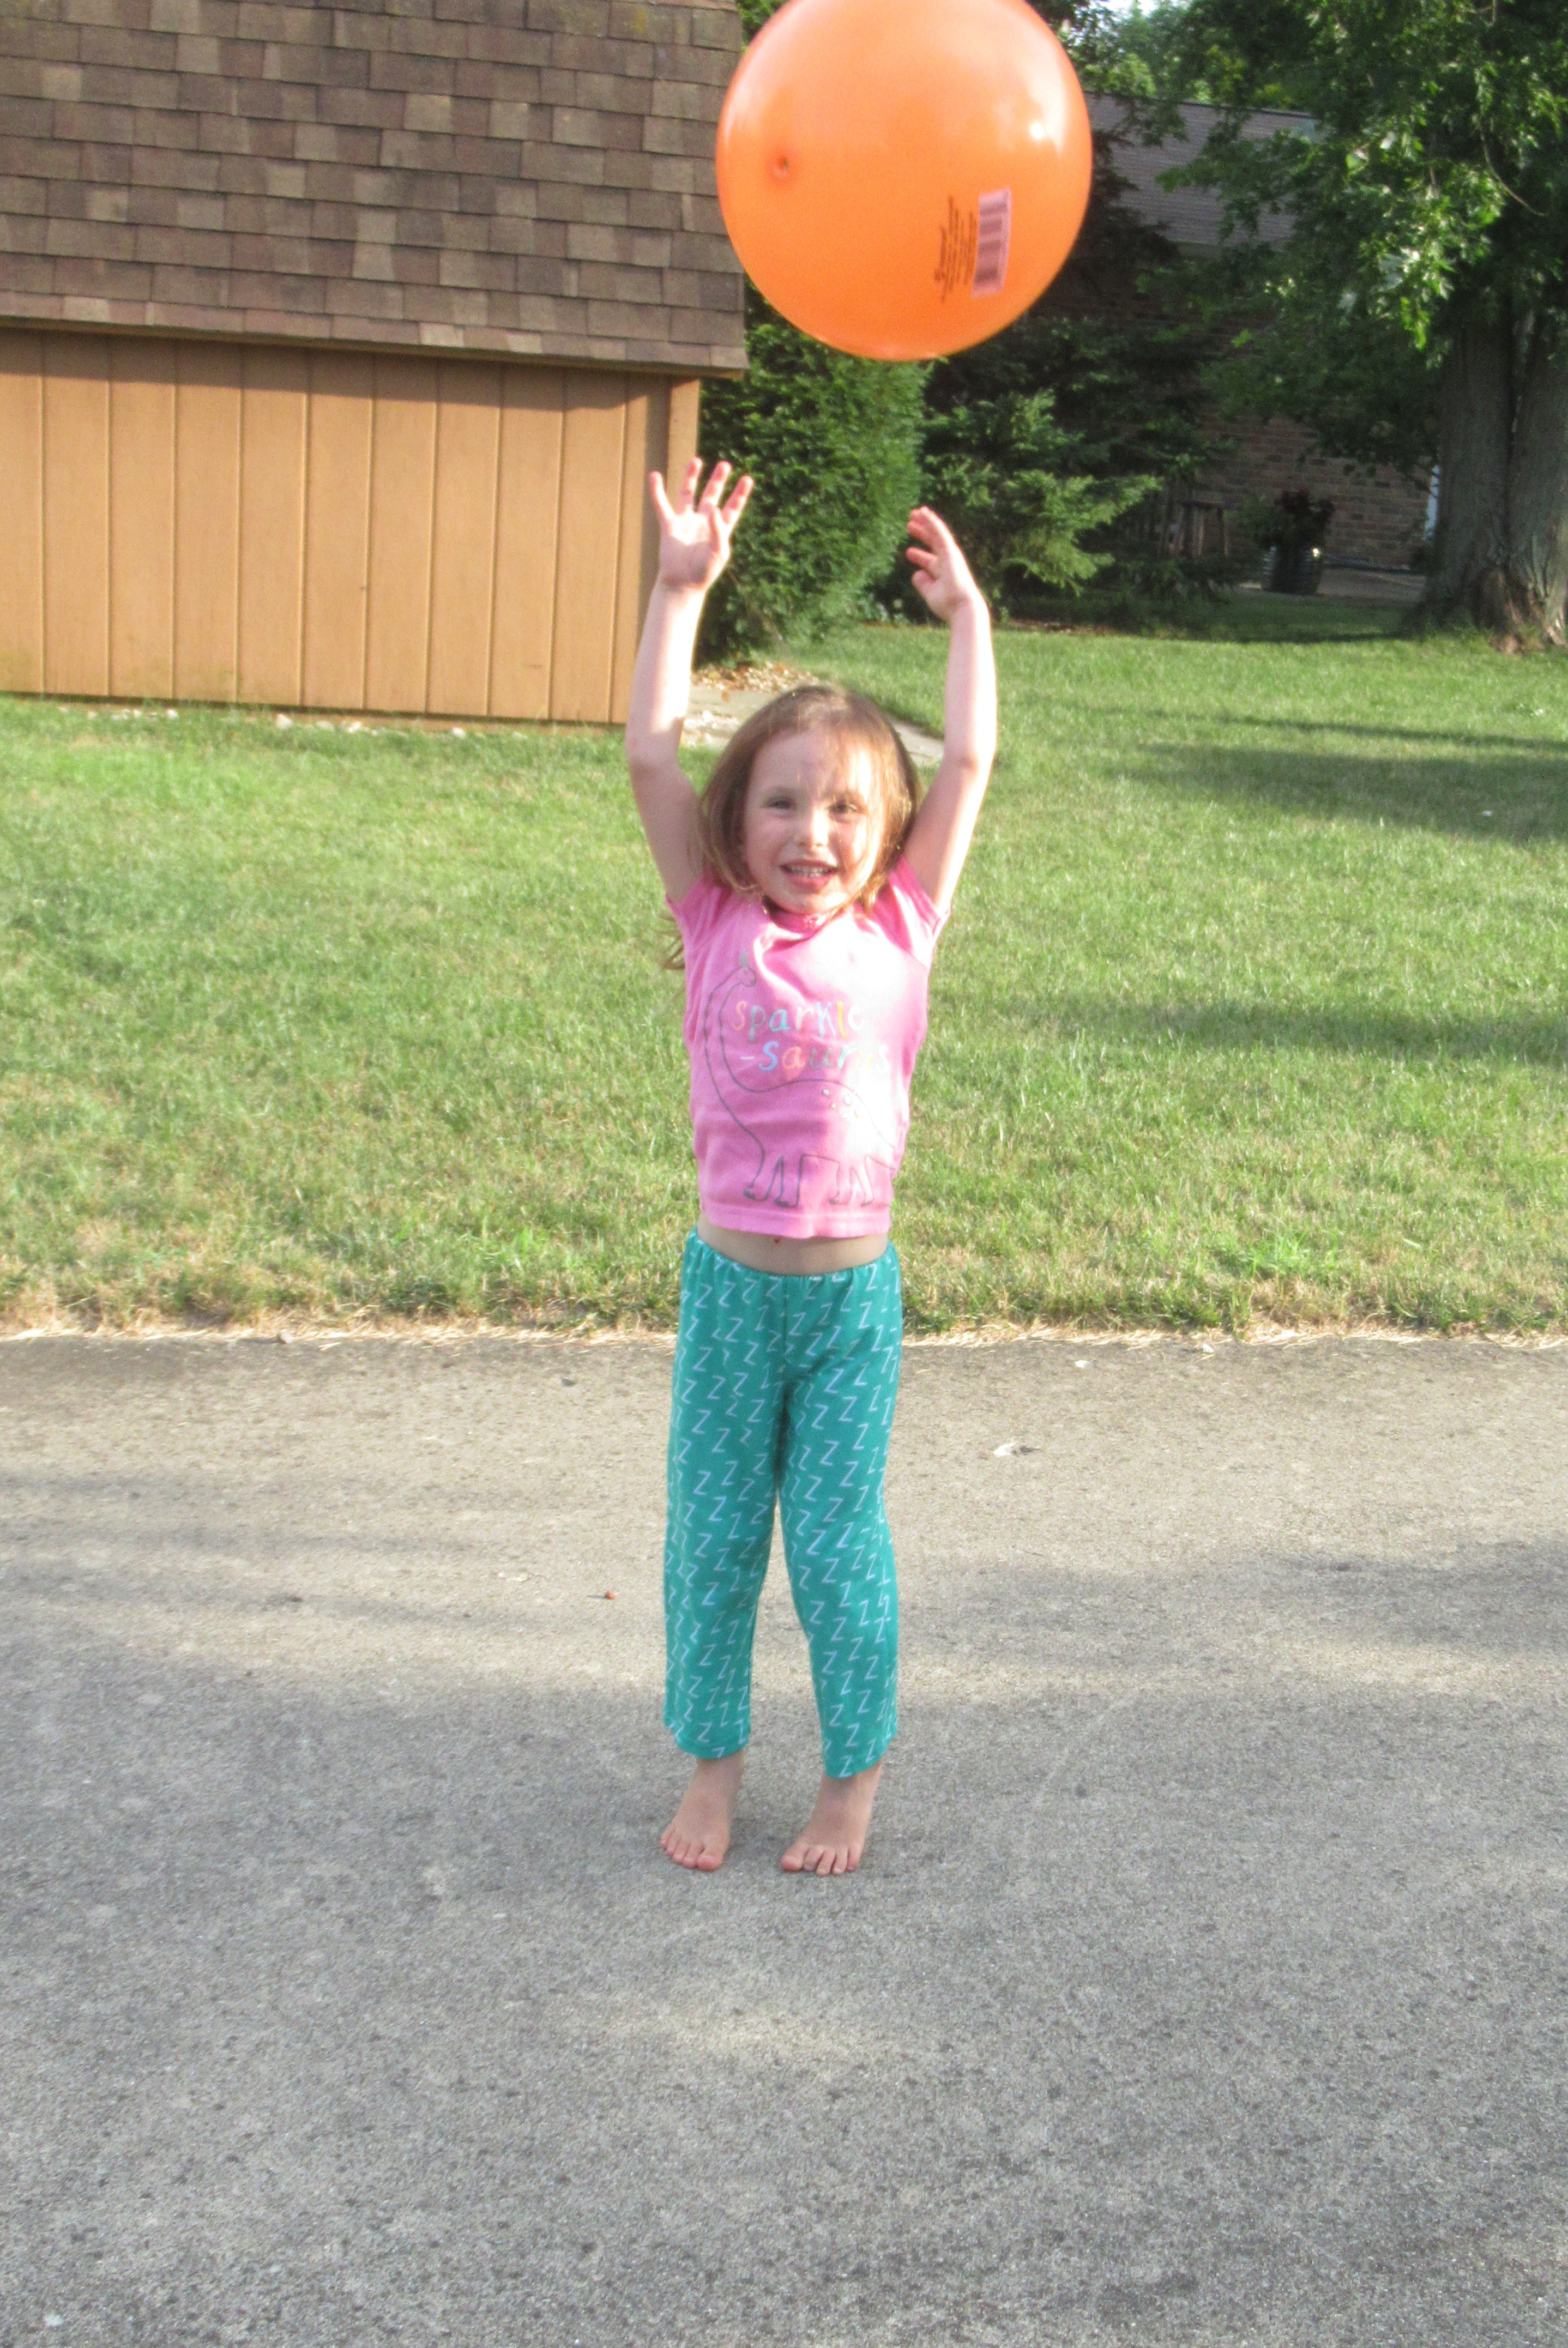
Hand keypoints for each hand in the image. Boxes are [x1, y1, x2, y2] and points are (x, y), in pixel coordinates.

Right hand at [649, 458, 753, 593]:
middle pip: (712, 496)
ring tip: (697, 461)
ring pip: (688, 495)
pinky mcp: (669, 526)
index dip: (740, 494)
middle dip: (718, 481)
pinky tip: (654, 476)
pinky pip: (662, 504)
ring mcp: (685, 523)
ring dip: (691, 478)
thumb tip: (715, 508)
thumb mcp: (718, 552)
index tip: (747, 479)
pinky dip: (657, 491)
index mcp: (719, 531)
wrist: (681, 585)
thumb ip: (719, 530)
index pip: (732, 508)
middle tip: (725, 465)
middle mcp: (703, 523)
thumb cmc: (703, 573)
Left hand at [905, 506, 984, 623]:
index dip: (919, 555)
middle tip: (909, 525)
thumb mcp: (931, 593)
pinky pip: (940, 532)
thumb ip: (923, 583)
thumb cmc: (948, 605)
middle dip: (921, 534)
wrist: (962, 607)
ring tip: (913, 513)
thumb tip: (916, 573)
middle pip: (932, 543)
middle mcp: (948, 561)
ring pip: (936, 534)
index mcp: (943, 573)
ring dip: (925, 522)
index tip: (908, 552)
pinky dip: (932, 522)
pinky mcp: (950, 551)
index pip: (930, 560)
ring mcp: (950, 554)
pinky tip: (924, 513)